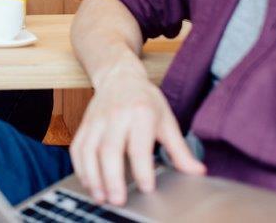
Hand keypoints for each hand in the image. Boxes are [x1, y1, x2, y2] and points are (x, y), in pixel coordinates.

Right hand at [69, 71, 205, 205]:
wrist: (119, 76)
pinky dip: (81, 168)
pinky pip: (77, 148)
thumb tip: (197, 172)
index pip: (139, 145)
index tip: (146, 188)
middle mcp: (116, 115)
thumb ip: (180, 150)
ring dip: (93, 176)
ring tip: (101, 196)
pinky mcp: (84, 124)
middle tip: (118, 200)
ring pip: (89, 150)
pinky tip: (89, 183)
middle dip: (112, 177)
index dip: (142, 168)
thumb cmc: (145, 100)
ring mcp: (96, 119)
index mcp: (141, 113)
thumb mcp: (167, 120)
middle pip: (109, 149)